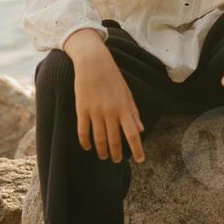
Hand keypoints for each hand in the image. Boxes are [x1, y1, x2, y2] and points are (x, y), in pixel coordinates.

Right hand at [69, 48, 145, 162]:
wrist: (93, 62)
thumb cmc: (112, 77)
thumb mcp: (127, 93)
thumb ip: (133, 112)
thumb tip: (141, 129)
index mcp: (124, 108)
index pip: (133, 134)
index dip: (137, 149)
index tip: (140, 161)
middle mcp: (111, 112)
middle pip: (115, 140)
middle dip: (116, 154)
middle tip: (116, 160)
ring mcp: (95, 112)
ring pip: (99, 139)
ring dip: (102, 150)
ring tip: (103, 156)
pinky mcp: (82, 109)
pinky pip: (83, 131)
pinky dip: (85, 142)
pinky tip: (88, 147)